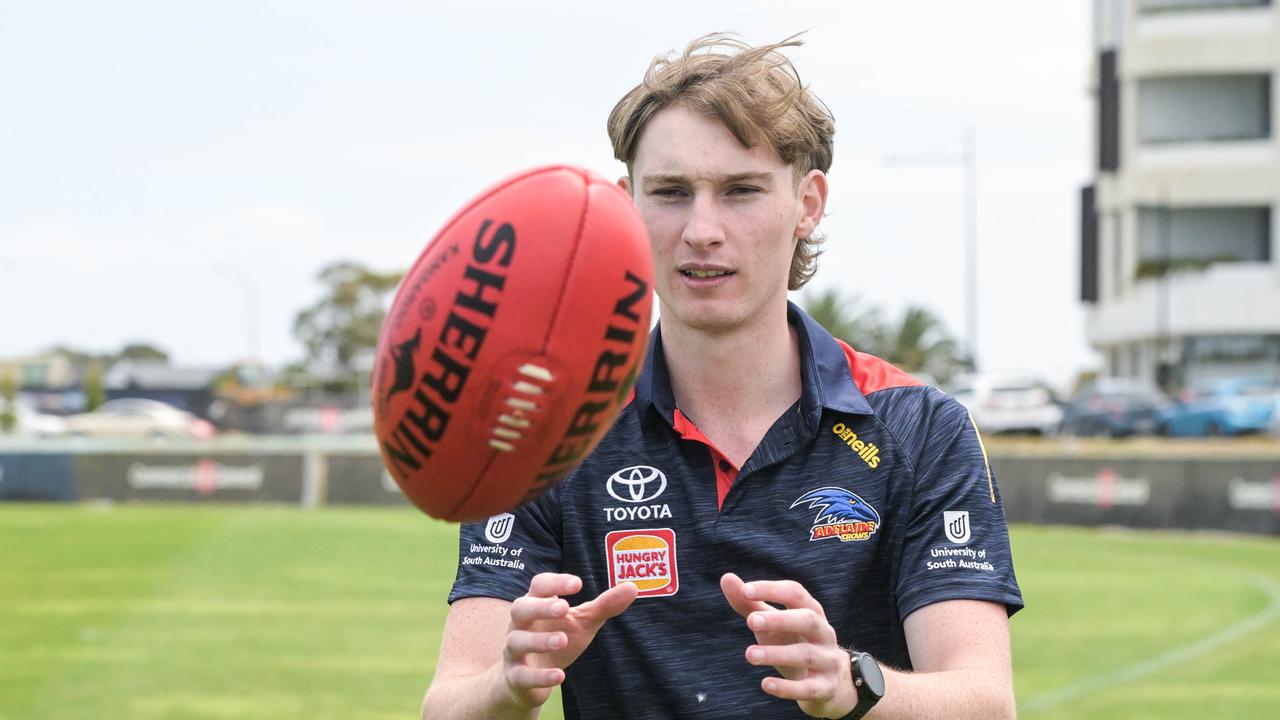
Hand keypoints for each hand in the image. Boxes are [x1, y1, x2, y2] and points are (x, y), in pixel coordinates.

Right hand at [501, 572, 637, 708]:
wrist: (529, 679)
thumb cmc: (557, 638)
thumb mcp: (582, 622)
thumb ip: (604, 606)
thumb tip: (632, 588)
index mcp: (536, 603)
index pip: (539, 585)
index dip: (555, 582)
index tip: (577, 583)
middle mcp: (520, 624)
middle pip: (520, 608)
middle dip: (541, 607)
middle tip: (564, 607)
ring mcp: (513, 650)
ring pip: (517, 641)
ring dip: (539, 640)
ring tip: (562, 640)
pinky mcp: (515, 676)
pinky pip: (521, 675)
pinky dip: (539, 676)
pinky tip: (560, 676)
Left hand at [721, 573, 857, 718]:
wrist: (827, 682)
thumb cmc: (792, 642)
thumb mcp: (772, 623)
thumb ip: (750, 603)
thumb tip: (726, 577)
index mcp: (811, 610)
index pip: (795, 593)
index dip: (771, 590)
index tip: (745, 590)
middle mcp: (824, 632)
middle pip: (807, 620)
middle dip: (780, 619)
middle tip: (750, 621)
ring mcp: (828, 659)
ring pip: (806, 655)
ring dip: (777, 654)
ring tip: (749, 655)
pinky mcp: (826, 687)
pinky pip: (809, 688)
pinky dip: (787, 687)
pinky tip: (765, 684)